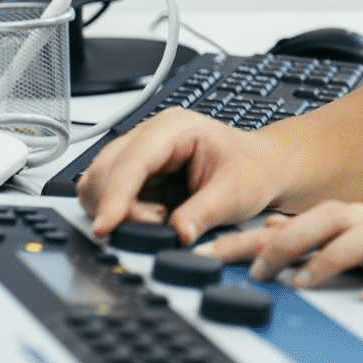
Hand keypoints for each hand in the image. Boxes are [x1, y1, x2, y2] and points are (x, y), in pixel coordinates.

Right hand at [76, 110, 287, 244]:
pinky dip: (121, 214)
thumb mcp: (235, 194)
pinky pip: (110, 197)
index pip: (131, 160)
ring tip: (161, 220)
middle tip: (155, 228)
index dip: (114, 195)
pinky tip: (154, 218)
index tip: (106, 226)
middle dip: (117, 207)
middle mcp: (150, 136)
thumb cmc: (253, 169)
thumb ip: (202, 214)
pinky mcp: (137, 175)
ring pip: (99, 185)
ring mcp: (140, 154)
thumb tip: (175, 235)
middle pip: (104, 170)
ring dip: (117, 212)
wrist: (263, 168)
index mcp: (175, 128)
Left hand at [204, 200, 362, 321]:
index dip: (249, 240)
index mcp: (351, 219)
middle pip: (327, 219)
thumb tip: (265, 228)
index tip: (208, 256)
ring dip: (331, 259)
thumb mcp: (359, 240)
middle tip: (257, 270)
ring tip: (304, 282)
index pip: (292, 224)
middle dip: (288, 242)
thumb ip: (314, 235)